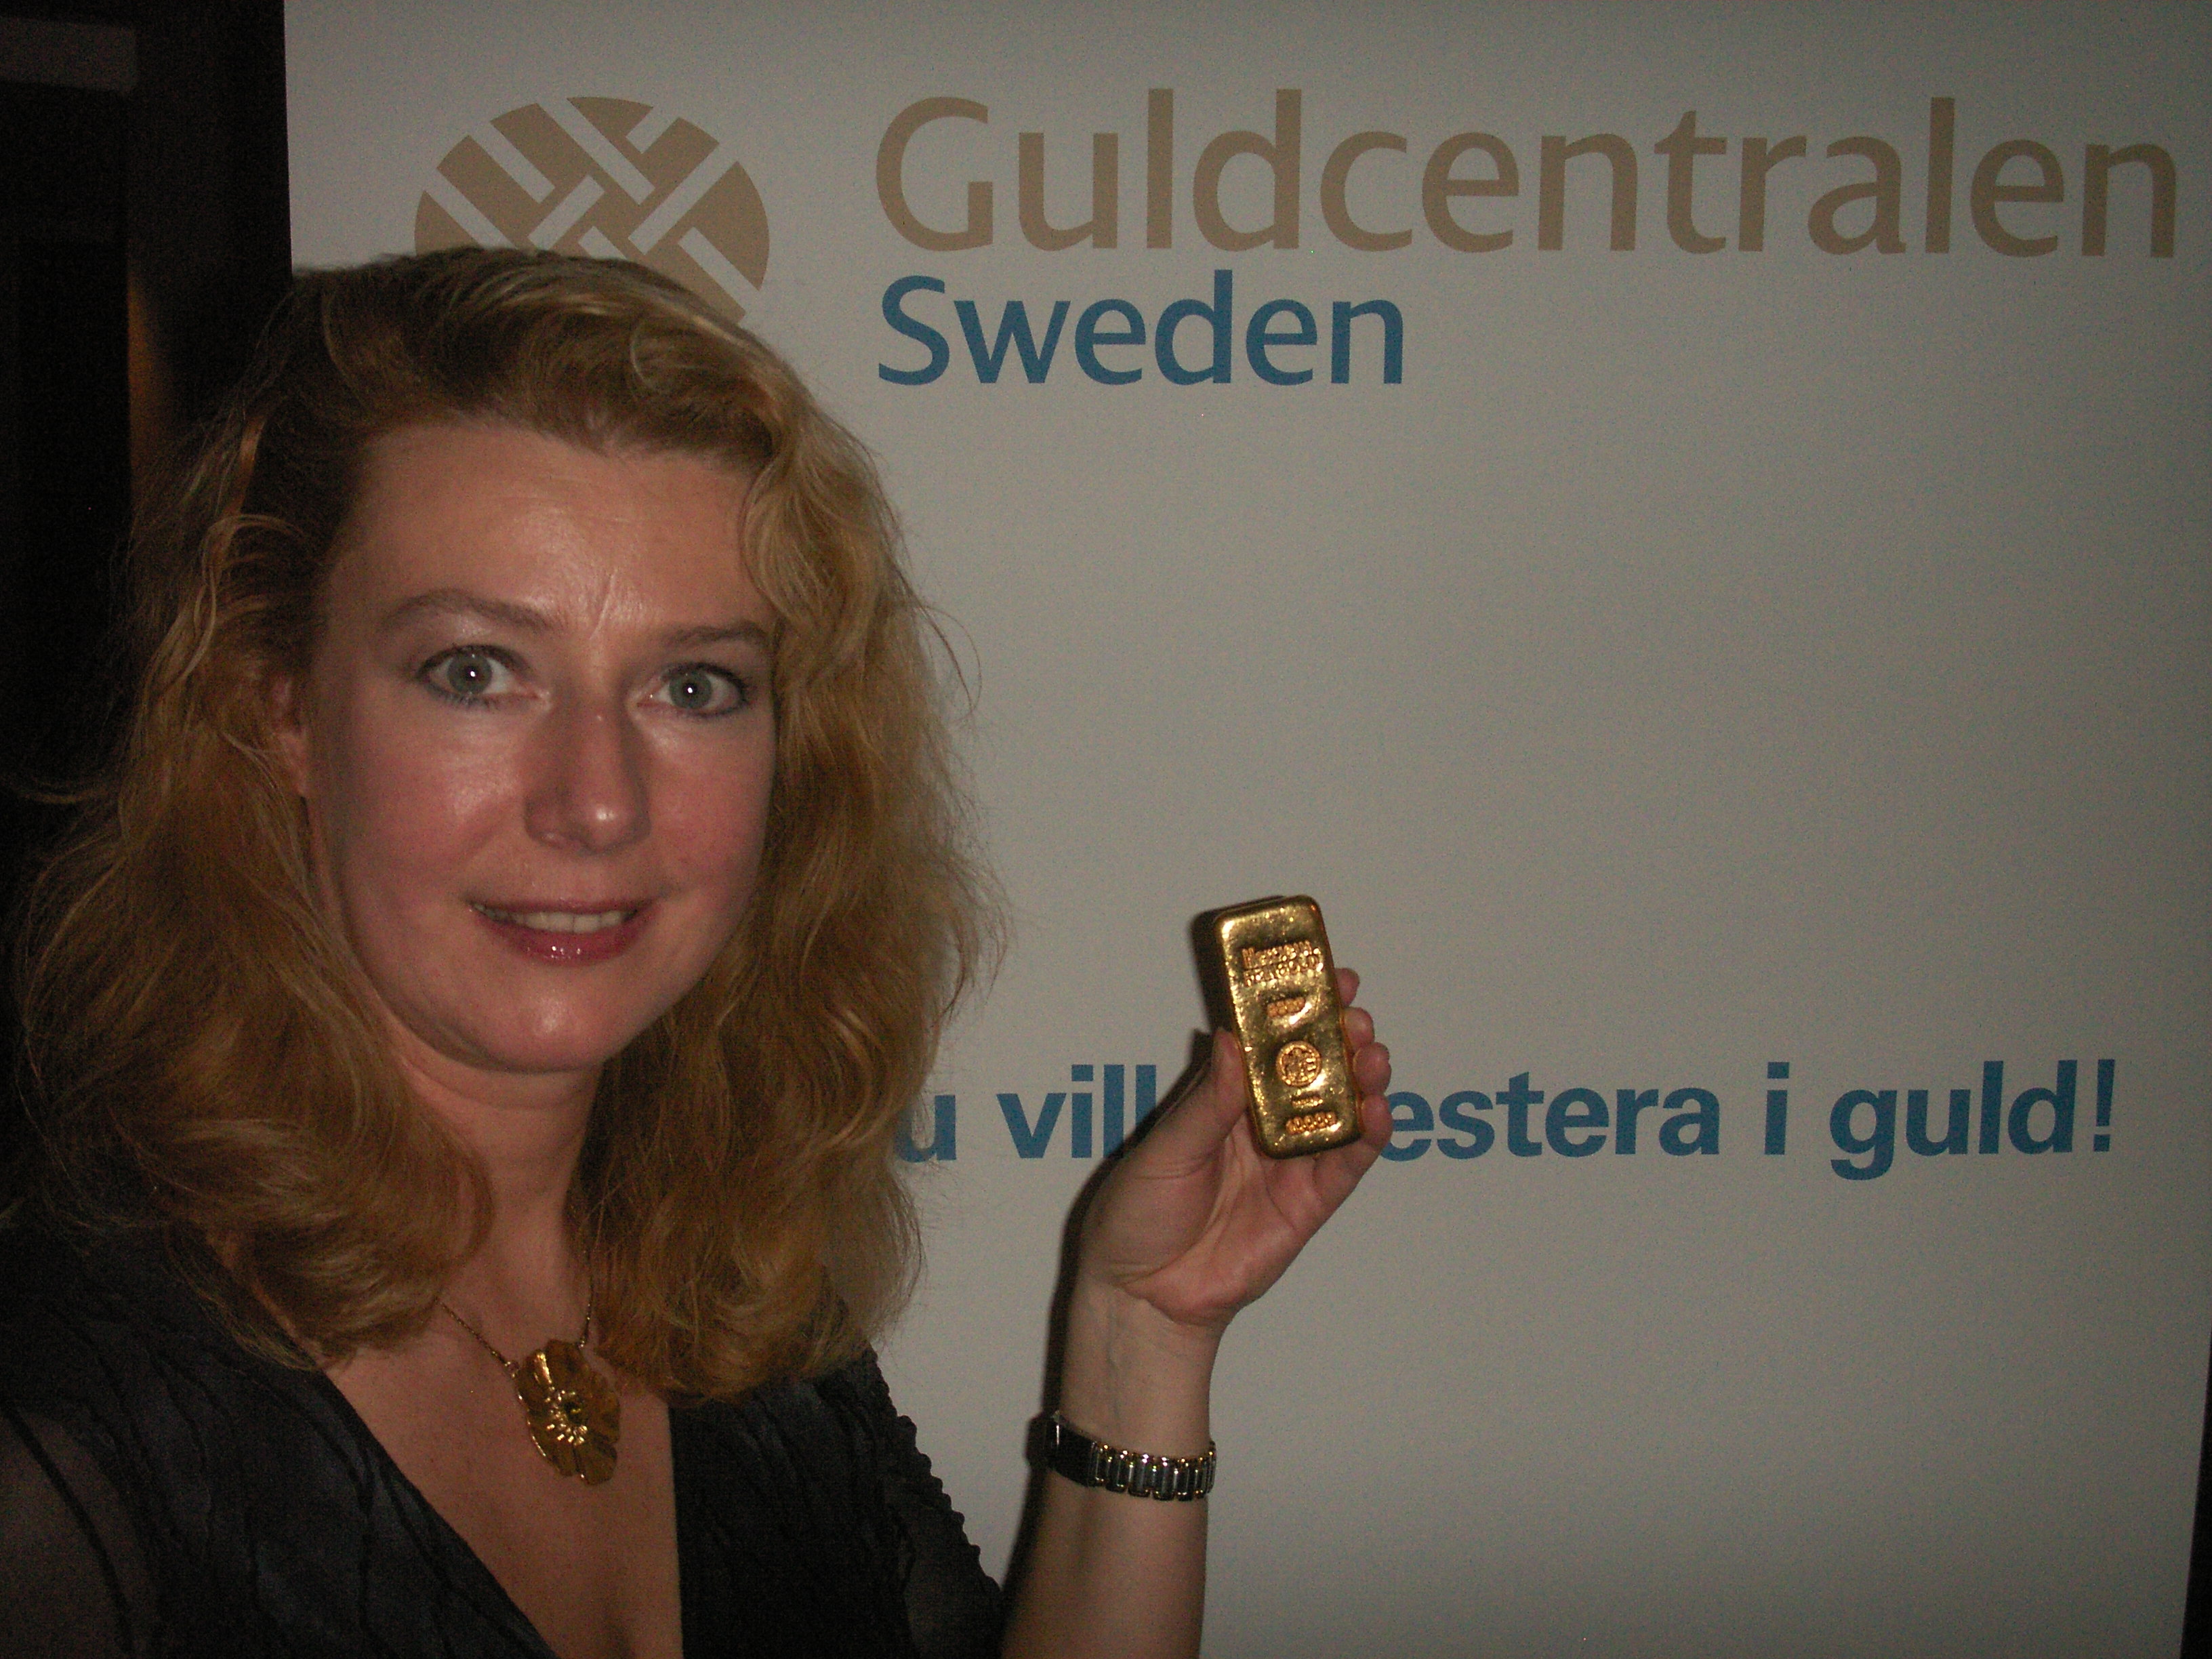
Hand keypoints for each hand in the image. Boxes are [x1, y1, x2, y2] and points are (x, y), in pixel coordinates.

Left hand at [1074, 968, 1391, 1337]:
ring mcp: (1290, 1161)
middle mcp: (1262, 1122)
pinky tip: (1379, 1109)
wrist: (1143, 1294)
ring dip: (1362, 1078)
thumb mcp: (1163, 1150)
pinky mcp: (1308, 1203)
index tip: (1324, 973)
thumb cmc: (1137, 1215)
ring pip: (1339, 1109)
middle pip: (1313, 1069)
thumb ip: (1207, 1104)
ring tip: (1372, 1053)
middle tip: (1355, 1011)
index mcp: (1222, 1097)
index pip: (1268, 1041)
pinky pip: (1347, 1164)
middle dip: (1339, 1035)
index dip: (1297, 1007)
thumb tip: (1233, 1040)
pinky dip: (1368, 1136)